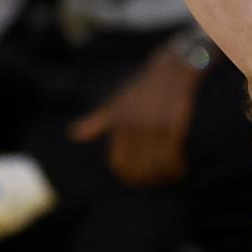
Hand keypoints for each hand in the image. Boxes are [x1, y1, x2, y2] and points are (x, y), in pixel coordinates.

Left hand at [68, 47, 204, 186]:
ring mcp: (154, 126)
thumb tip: (72, 135)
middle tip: (155, 182)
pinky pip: (172, 156)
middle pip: (138, 168)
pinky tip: (179, 170)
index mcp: (118, 123)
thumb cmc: (140, 89)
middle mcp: (135, 126)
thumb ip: (94, 122)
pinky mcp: (173, 125)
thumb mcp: (115, 104)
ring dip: (163, 177)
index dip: (127, 175)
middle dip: (147, 179)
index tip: (136, 180)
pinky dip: (176, 168)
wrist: (171, 69)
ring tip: (169, 177)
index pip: (118, 161)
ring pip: (157, 166)